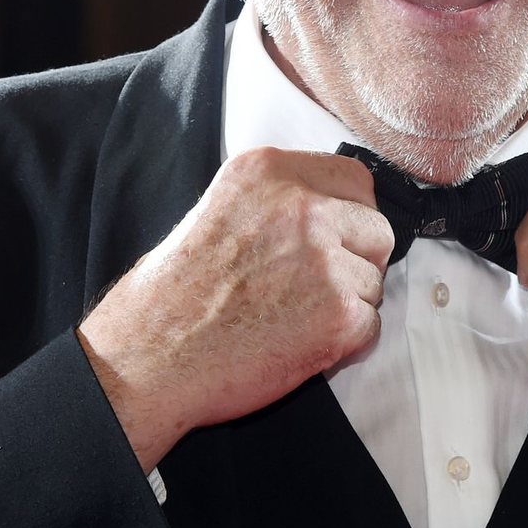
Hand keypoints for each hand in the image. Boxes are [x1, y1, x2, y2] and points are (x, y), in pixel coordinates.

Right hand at [77, 147, 391, 470]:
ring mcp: (325, 259)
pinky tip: (300, 342)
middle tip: (312, 287)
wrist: (149, 356)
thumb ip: (283, 196)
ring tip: (294, 316)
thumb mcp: (225, 206)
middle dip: (357, 260)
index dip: (350, 215)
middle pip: (377, 228)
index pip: (356, 179)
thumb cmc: (177, 291)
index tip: (333, 239)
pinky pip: (371, 325)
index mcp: (273, 171)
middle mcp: (304, 206)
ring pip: (375, 280)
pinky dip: (345, 343)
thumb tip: (337, 205)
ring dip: (348, 303)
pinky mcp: (338, 313)